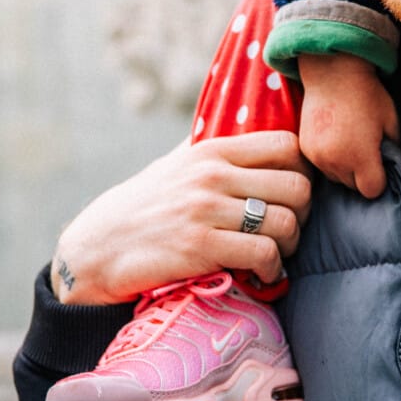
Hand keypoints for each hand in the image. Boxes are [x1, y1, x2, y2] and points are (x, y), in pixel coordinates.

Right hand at [51, 131, 311, 304]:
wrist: (96, 249)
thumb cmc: (144, 207)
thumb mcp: (176, 165)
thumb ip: (211, 150)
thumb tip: (245, 126)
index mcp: (212, 150)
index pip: (287, 145)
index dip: (303, 171)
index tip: (293, 194)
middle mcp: (211, 175)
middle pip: (298, 186)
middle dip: (304, 213)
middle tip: (289, 229)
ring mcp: (205, 211)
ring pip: (286, 222)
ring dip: (290, 245)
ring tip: (276, 254)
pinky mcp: (200, 248)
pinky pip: (263, 254)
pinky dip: (273, 269)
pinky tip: (261, 274)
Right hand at [297, 53, 399, 198]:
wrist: (333, 73)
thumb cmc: (368, 95)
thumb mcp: (391, 122)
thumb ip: (393, 150)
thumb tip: (391, 166)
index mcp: (360, 156)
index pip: (372, 190)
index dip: (379, 180)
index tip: (380, 164)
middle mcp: (336, 161)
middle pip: (353, 187)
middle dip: (362, 175)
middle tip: (366, 152)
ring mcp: (317, 156)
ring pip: (336, 179)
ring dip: (345, 170)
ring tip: (350, 145)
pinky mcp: (305, 149)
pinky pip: (321, 167)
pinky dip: (330, 160)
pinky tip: (336, 141)